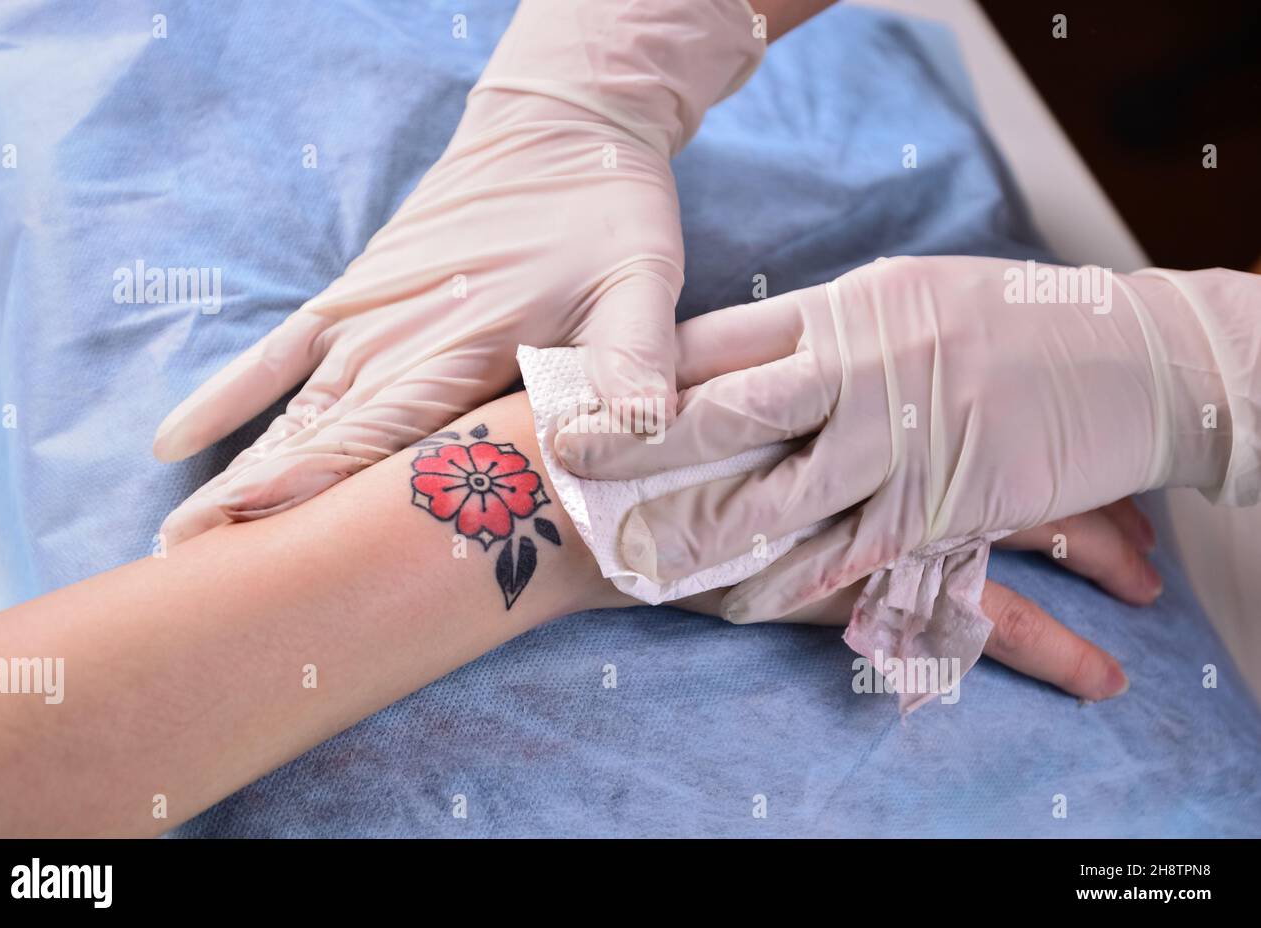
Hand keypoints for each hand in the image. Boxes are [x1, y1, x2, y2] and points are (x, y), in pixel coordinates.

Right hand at [152, 0, 762, 543]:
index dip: (312, 495)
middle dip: (256, 511)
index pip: (374, 440)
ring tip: (179, 541)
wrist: (562, 128)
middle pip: (316, 441)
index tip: (248, 547)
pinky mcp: (354, 294)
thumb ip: (632, 361)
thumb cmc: (606, 214)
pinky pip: (275, 351)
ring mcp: (365, 315)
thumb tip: (632, 436)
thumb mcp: (642, 284)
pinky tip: (173, 440)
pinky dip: (227, 394)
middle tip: (195, 578)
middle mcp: (396, 338)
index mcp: (461, 348)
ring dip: (236, 474)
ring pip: (291, 412)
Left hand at [556, 255, 1235, 619]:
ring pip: (772, 495)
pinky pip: (842, 552)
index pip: (720, 336)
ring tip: (630, 558)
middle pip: (723, 409)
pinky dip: (784, 581)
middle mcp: (860, 370)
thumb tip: (757, 358)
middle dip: (637, 441)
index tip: (585, 391)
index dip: (645, 368)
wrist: (1136, 359)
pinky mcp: (935, 506)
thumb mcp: (913, 297)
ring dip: (696, 531)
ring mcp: (896, 441)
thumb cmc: (1018, 321)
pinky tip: (735, 603)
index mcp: (848, 308)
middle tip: (568, 461)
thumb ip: (832, 332)